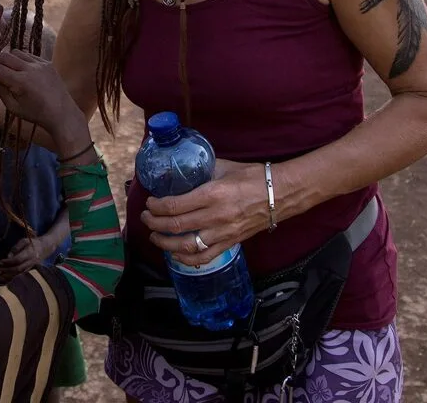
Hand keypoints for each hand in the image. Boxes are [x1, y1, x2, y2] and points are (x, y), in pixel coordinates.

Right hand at [0, 50, 86, 152]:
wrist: (61, 113)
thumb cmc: (35, 114)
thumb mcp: (13, 107)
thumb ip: (0, 90)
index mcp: (20, 82)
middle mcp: (30, 69)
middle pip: (4, 55)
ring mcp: (40, 64)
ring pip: (17, 52)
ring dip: (7, 58)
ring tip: (4, 68)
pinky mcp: (47, 63)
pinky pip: (29, 55)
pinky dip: (21, 60)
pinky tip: (20, 69)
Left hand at [0, 235, 52, 281]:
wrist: (44, 248)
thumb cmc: (32, 243)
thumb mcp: (24, 241)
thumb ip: (16, 248)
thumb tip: (8, 256)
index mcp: (30, 253)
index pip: (18, 259)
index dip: (8, 262)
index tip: (0, 262)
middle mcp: (31, 262)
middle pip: (19, 268)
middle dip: (7, 271)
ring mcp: (31, 267)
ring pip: (20, 274)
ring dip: (9, 276)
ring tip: (0, 277)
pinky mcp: (30, 270)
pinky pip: (21, 276)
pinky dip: (14, 278)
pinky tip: (6, 280)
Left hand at [141, 159, 271, 266]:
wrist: (280, 194)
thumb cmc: (253, 176)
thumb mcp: (224, 167)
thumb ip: (202, 170)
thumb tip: (181, 170)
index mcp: (212, 194)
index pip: (175, 205)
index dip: (156, 206)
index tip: (150, 203)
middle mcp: (216, 216)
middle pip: (176, 226)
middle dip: (154, 223)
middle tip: (146, 218)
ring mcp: (223, 233)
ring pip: (186, 245)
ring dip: (165, 243)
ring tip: (155, 236)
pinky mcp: (231, 243)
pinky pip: (204, 257)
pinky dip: (186, 258)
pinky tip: (175, 254)